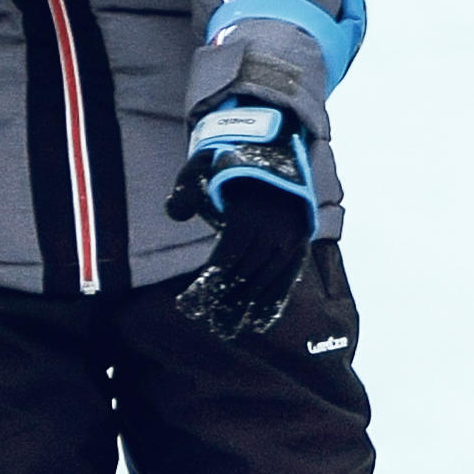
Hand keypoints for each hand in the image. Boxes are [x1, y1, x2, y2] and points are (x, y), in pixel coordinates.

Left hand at [176, 103, 317, 346]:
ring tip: (230, 327)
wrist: (275, 146)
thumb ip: (185, 188)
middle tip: (211, 323)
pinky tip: (260, 320)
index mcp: (248, 213)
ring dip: (248, 305)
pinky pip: (287, 277)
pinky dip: (275, 300)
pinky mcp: (299, 241)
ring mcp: (289, 236)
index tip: (194, 302)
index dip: (210, 282)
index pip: (227, 257)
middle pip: (246, 273)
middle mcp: (272, 228)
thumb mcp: (202, 165)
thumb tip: (175, 212)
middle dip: (227, 300)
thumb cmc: (230, 160)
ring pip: (268, 278)